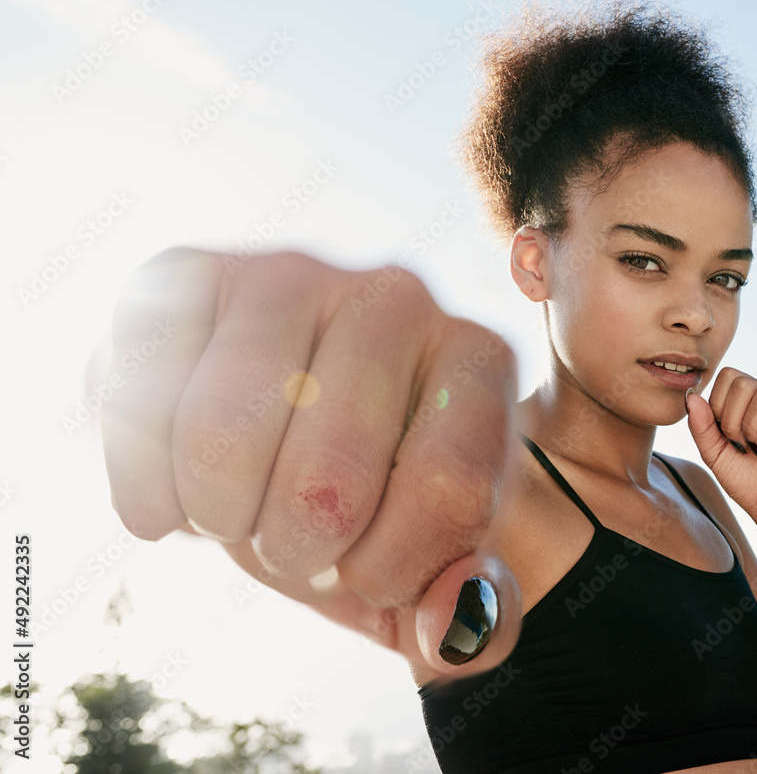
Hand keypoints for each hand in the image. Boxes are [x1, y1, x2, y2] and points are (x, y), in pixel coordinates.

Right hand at [101, 247, 521, 679]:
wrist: (305, 441)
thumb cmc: (384, 508)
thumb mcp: (442, 571)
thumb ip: (480, 615)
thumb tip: (448, 620)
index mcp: (478, 361)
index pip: (448, 493)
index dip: (395, 570)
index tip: (375, 569)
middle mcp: (396, 297)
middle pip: (328, 482)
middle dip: (299, 552)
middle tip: (299, 538)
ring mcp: (291, 275)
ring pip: (221, 437)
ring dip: (219, 515)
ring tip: (239, 505)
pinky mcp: (191, 275)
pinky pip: (136, 397)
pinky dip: (144, 480)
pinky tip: (174, 483)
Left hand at [684, 367, 756, 541]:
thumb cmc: (748, 482)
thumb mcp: (714, 453)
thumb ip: (701, 426)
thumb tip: (691, 395)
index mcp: (756, 400)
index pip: (730, 375)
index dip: (718, 404)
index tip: (725, 434)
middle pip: (744, 383)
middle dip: (732, 418)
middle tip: (741, 444)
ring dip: (752, 425)